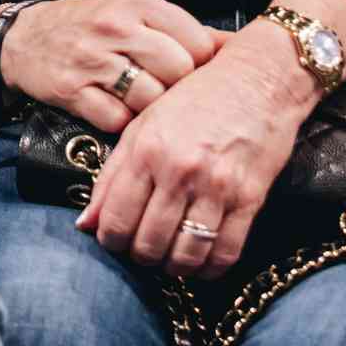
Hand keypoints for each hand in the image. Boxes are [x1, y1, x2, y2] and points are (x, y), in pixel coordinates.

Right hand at [4, 0, 221, 133]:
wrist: (22, 38)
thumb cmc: (89, 26)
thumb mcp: (133, 11)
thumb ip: (180, 28)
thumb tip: (235, 48)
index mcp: (137, 1)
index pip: (197, 41)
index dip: (201, 65)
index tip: (192, 73)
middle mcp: (115, 26)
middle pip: (178, 71)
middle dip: (179, 89)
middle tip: (167, 92)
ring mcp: (92, 59)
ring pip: (151, 98)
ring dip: (152, 109)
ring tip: (142, 102)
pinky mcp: (72, 90)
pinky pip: (117, 119)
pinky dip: (122, 122)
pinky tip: (116, 110)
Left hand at [75, 41, 309, 276]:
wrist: (260, 77)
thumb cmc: (198, 97)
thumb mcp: (145, 124)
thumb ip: (112, 175)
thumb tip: (85, 224)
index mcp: (146, 149)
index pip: (115, 220)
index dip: (110, 240)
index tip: (115, 240)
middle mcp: (178, 170)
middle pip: (148, 244)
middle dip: (141, 255)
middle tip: (144, 248)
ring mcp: (216, 186)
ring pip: (185, 256)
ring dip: (174, 267)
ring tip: (171, 257)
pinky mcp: (249, 198)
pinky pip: (225, 252)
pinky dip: (210, 268)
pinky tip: (202, 261)